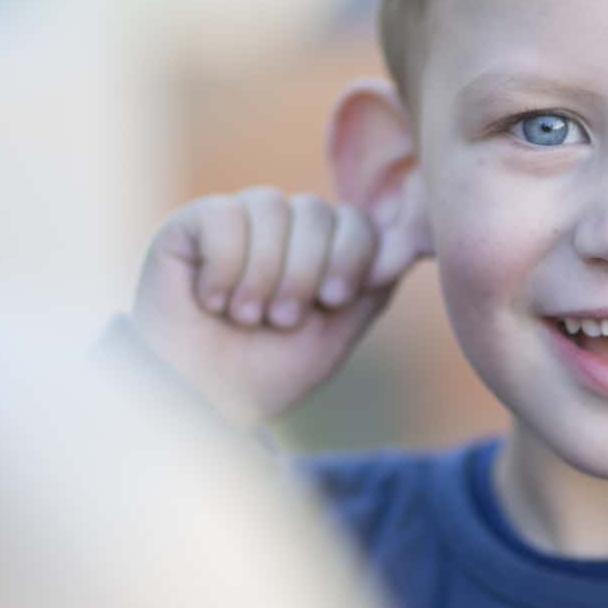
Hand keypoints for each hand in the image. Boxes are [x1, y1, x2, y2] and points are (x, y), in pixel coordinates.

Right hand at [130, 188, 420, 425]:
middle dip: (306, 272)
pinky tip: (210, 299)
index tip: (332, 302)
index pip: (357, 221)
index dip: (351, 257)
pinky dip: (224, 265)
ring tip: (244, 316)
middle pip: (319, 211)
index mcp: (319, 250)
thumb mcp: (335, 335)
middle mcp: (280, 228)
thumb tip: (416, 239)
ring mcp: (236, 221)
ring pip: (273, 207)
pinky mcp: (191, 224)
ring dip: (264, 274)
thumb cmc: (265, 373)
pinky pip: (226, 215)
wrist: (199, 401)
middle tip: (280, 319)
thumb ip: (372, 286)